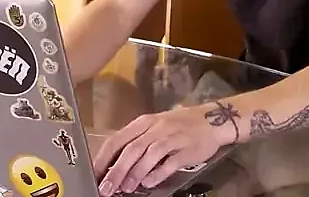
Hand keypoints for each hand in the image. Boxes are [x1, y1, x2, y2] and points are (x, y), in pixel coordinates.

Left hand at [92, 104, 229, 194]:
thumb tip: (114, 165)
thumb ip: (137, 143)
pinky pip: (169, 162)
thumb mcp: (155, 127)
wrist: (213, 120)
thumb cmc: (180, 125)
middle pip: (131, 149)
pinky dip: (157, 173)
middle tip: (107, 188)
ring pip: (149, 155)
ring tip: (127, 188)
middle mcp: (157, 128)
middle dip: (116, 171)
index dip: (104, 159)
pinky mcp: (187, 148)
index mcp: (144, 122)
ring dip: (135, 173)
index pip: (117, 139)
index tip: (94, 175)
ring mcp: (172, 137)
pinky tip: (149, 182)